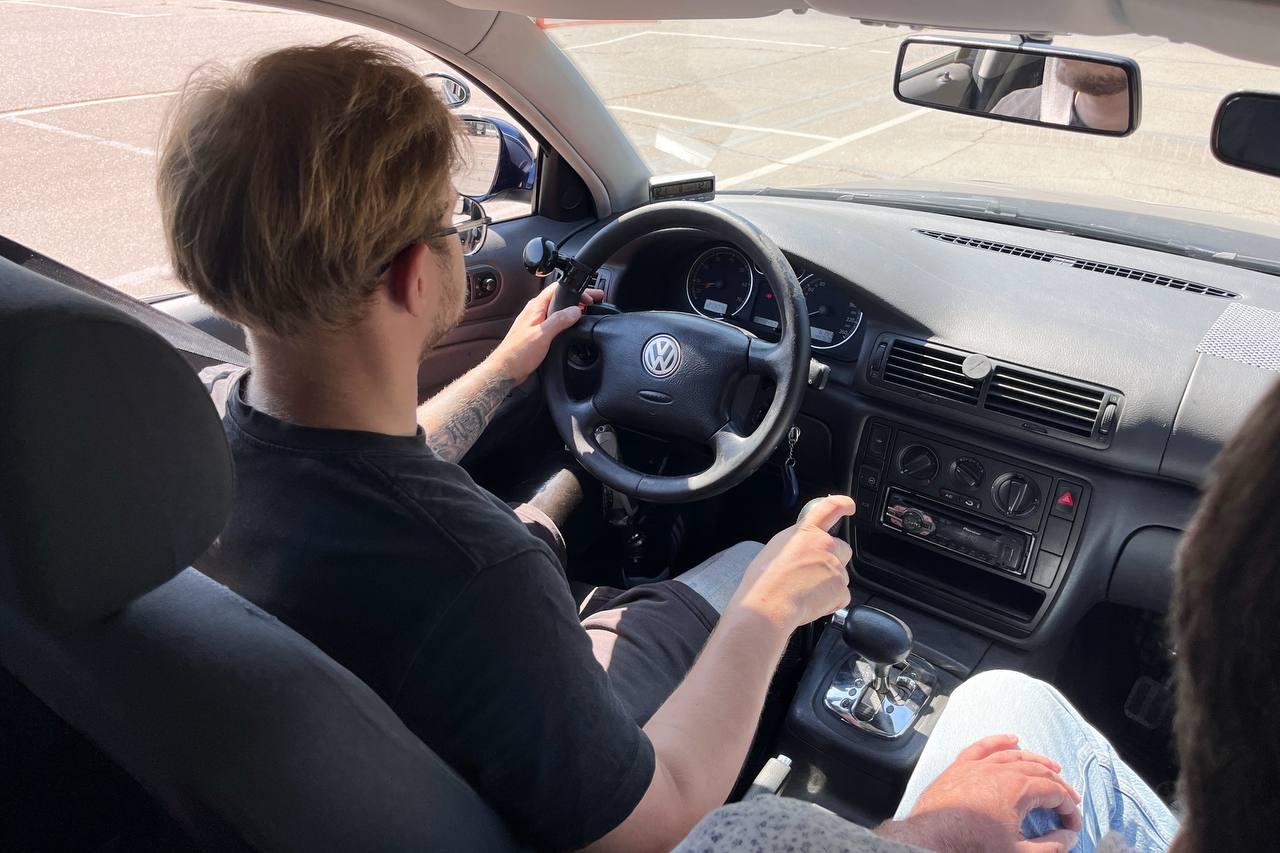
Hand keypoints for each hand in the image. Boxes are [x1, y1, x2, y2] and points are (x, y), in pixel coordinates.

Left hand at [488, 286, 606, 382]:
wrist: (506, 370)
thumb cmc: (517, 353)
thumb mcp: (542, 335)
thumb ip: (559, 320)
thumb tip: (576, 310)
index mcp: (536, 307)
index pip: (558, 289)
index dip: (577, 290)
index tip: (591, 296)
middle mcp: (536, 312)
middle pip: (560, 298)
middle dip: (578, 298)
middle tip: (594, 301)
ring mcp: (536, 322)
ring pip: (558, 309)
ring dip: (573, 309)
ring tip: (587, 311)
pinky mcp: (538, 333)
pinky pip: (556, 321)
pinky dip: (568, 320)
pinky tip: (573, 326)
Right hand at [727, 494, 855, 629]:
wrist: (769, 605)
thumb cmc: (764, 581)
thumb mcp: (776, 549)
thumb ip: (796, 544)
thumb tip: (801, 550)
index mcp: (805, 532)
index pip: (829, 508)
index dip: (842, 504)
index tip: (849, 506)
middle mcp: (824, 545)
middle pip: (842, 549)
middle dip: (833, 560)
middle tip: (814, 573)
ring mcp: (835, 566)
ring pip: (840, 575)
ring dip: (830, 583)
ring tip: (806, 593)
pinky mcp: (840, 588)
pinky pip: (841, 596)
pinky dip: (831, 602)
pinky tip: (812, 604)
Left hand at [879, 734, 1082, 852]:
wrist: (932, 844)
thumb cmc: (972, 847)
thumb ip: (1051, 845)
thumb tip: (1069, 836)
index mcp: (1017, 789)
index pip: (1054, 792)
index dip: (1068, 808)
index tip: (1073, 824)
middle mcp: (998, 770)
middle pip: (1037, 771)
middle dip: (1057, 785)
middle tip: (1068, 800)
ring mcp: (976, 766)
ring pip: (1012, 755)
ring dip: (1035, 760)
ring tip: (1051, 767)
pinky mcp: (958, 768)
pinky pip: (980, 747)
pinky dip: (997, 741)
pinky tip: (1011, 739)